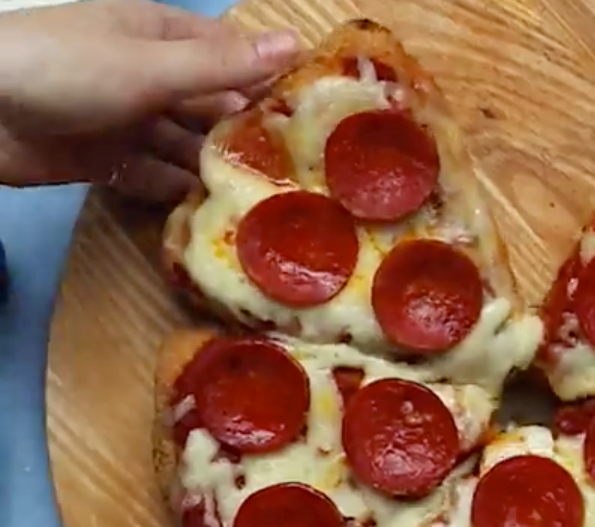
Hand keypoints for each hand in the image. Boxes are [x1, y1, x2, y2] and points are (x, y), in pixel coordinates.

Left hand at [0, 0, 300, 201]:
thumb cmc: (67, 69)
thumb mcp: (152, 65)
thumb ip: (223, 66)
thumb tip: (296, 44)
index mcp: (164, 37)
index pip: (232, 57)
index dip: (273, 82)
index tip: (321, 117)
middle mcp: (152, 76)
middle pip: (215, 108)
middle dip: (252, 136)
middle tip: (307, 175)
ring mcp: (130, 121)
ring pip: (189, 147)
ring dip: (219, 170)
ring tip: (270, 204)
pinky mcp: (110, 161)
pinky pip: (156, 178)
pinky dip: (180, 194)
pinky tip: (217, 215)